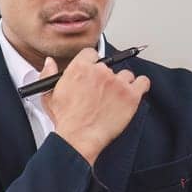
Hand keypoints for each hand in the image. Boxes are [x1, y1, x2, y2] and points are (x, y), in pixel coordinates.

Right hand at [41, 48, 150, 164]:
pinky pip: (143, 82)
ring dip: (123, 84)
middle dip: (106, 78)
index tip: (93, 73)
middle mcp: (100, 72)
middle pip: (109, 66)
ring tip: (116, 97)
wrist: (79, 137)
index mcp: (81, 68)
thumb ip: (49, 74)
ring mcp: (117, 83)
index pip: (92, 54)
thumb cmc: (66, 120)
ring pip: (126, 75)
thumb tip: (50, 62)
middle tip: (102, 92)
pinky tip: (135, 91)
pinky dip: (141, 86)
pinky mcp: (131, 95)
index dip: (92, 64)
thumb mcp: (49, 95)